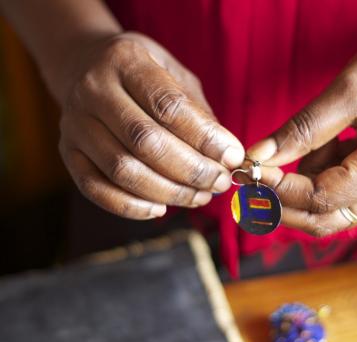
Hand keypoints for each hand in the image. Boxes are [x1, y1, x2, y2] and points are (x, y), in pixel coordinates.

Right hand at [59, 32, 243, 218]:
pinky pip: (96, 189)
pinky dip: (131, 206)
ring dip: (169, 192)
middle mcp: (93, 90)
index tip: (233, 157)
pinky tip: (161, 208)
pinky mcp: (67, 153)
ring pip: (123, 170)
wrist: (84, 67)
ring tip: (200, 196)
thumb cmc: (142, 75)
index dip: (205, 137)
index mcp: (126, 61)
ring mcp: (74, 124)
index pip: (168, 105)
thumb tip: (226, 156)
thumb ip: (198, 112)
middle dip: (191, 170)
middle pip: (145, 142)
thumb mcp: (174, 75)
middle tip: (219, 182)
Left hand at [247, 5, 356, 236]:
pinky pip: (341, 191)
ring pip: (329, 208)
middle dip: (283, 202)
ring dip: (302, 185)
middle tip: (253, 176)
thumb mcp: (349, 91)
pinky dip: (320, 173)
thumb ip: (301, 130)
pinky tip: (325, 143)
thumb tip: (258, 157)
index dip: (276, 188)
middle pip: (322, 219)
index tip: (246, 169)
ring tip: (304, 143)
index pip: (317, 199)